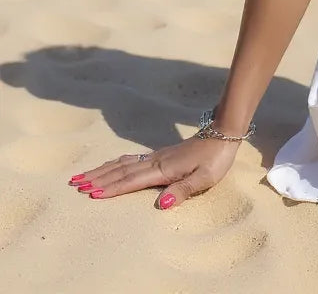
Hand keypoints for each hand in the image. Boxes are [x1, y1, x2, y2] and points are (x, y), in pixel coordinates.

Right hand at [66, 135, 239, 209]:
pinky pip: (131, 159)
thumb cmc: (216, 158)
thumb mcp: (205, 178)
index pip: (132, 181)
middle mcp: (155, 161)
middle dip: (97, 178)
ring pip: (123, 163)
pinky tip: (110, 165)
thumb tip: (161, 205)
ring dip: (102, 170)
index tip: (90, 193)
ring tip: (82, 175)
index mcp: (163, 169)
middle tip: (74, 184)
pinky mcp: (160, 154)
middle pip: (121, 170)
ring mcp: (156, 156)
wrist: (223, 133)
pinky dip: (115, 163)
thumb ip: (183, 191)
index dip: (111, 188)